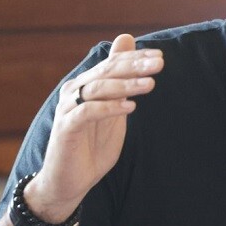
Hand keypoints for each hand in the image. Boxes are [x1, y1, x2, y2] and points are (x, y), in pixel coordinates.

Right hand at [27, 34, 162, 222]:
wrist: (68, 181)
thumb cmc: (92, 147)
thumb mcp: (112, 112)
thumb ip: (120, 84)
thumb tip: (127, 43)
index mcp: (85, 85)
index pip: (111, 63)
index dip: (135, 58)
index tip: (159, 56)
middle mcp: (74, 92)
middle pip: (106, 72)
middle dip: (134, 66)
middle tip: (159, 64)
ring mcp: (68, 109)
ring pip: (98, 89)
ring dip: (126, 85)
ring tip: (150, 84)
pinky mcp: (66, 128)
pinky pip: (87, 112)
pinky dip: (109, 108)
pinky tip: (130, 107)